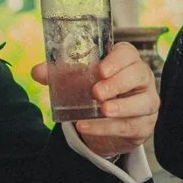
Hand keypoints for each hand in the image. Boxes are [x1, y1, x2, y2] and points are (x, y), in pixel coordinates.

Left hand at [32, 42, 158, 156]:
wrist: (105, 124)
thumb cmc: (95, 92)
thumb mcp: (76, 81)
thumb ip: (58, 74)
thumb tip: (36, 72)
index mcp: (126, 61)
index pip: (128, 53)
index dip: (117, 60)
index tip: (100, 70)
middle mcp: (142, 79)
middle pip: (139, 75)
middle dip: (118, 84)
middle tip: (96, 92)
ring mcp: (147, 102)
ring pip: (142, 102)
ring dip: (121, 107)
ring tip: (102, 110)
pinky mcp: (144, 124)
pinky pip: (131, 126)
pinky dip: (110, 128)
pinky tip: (90, 127)